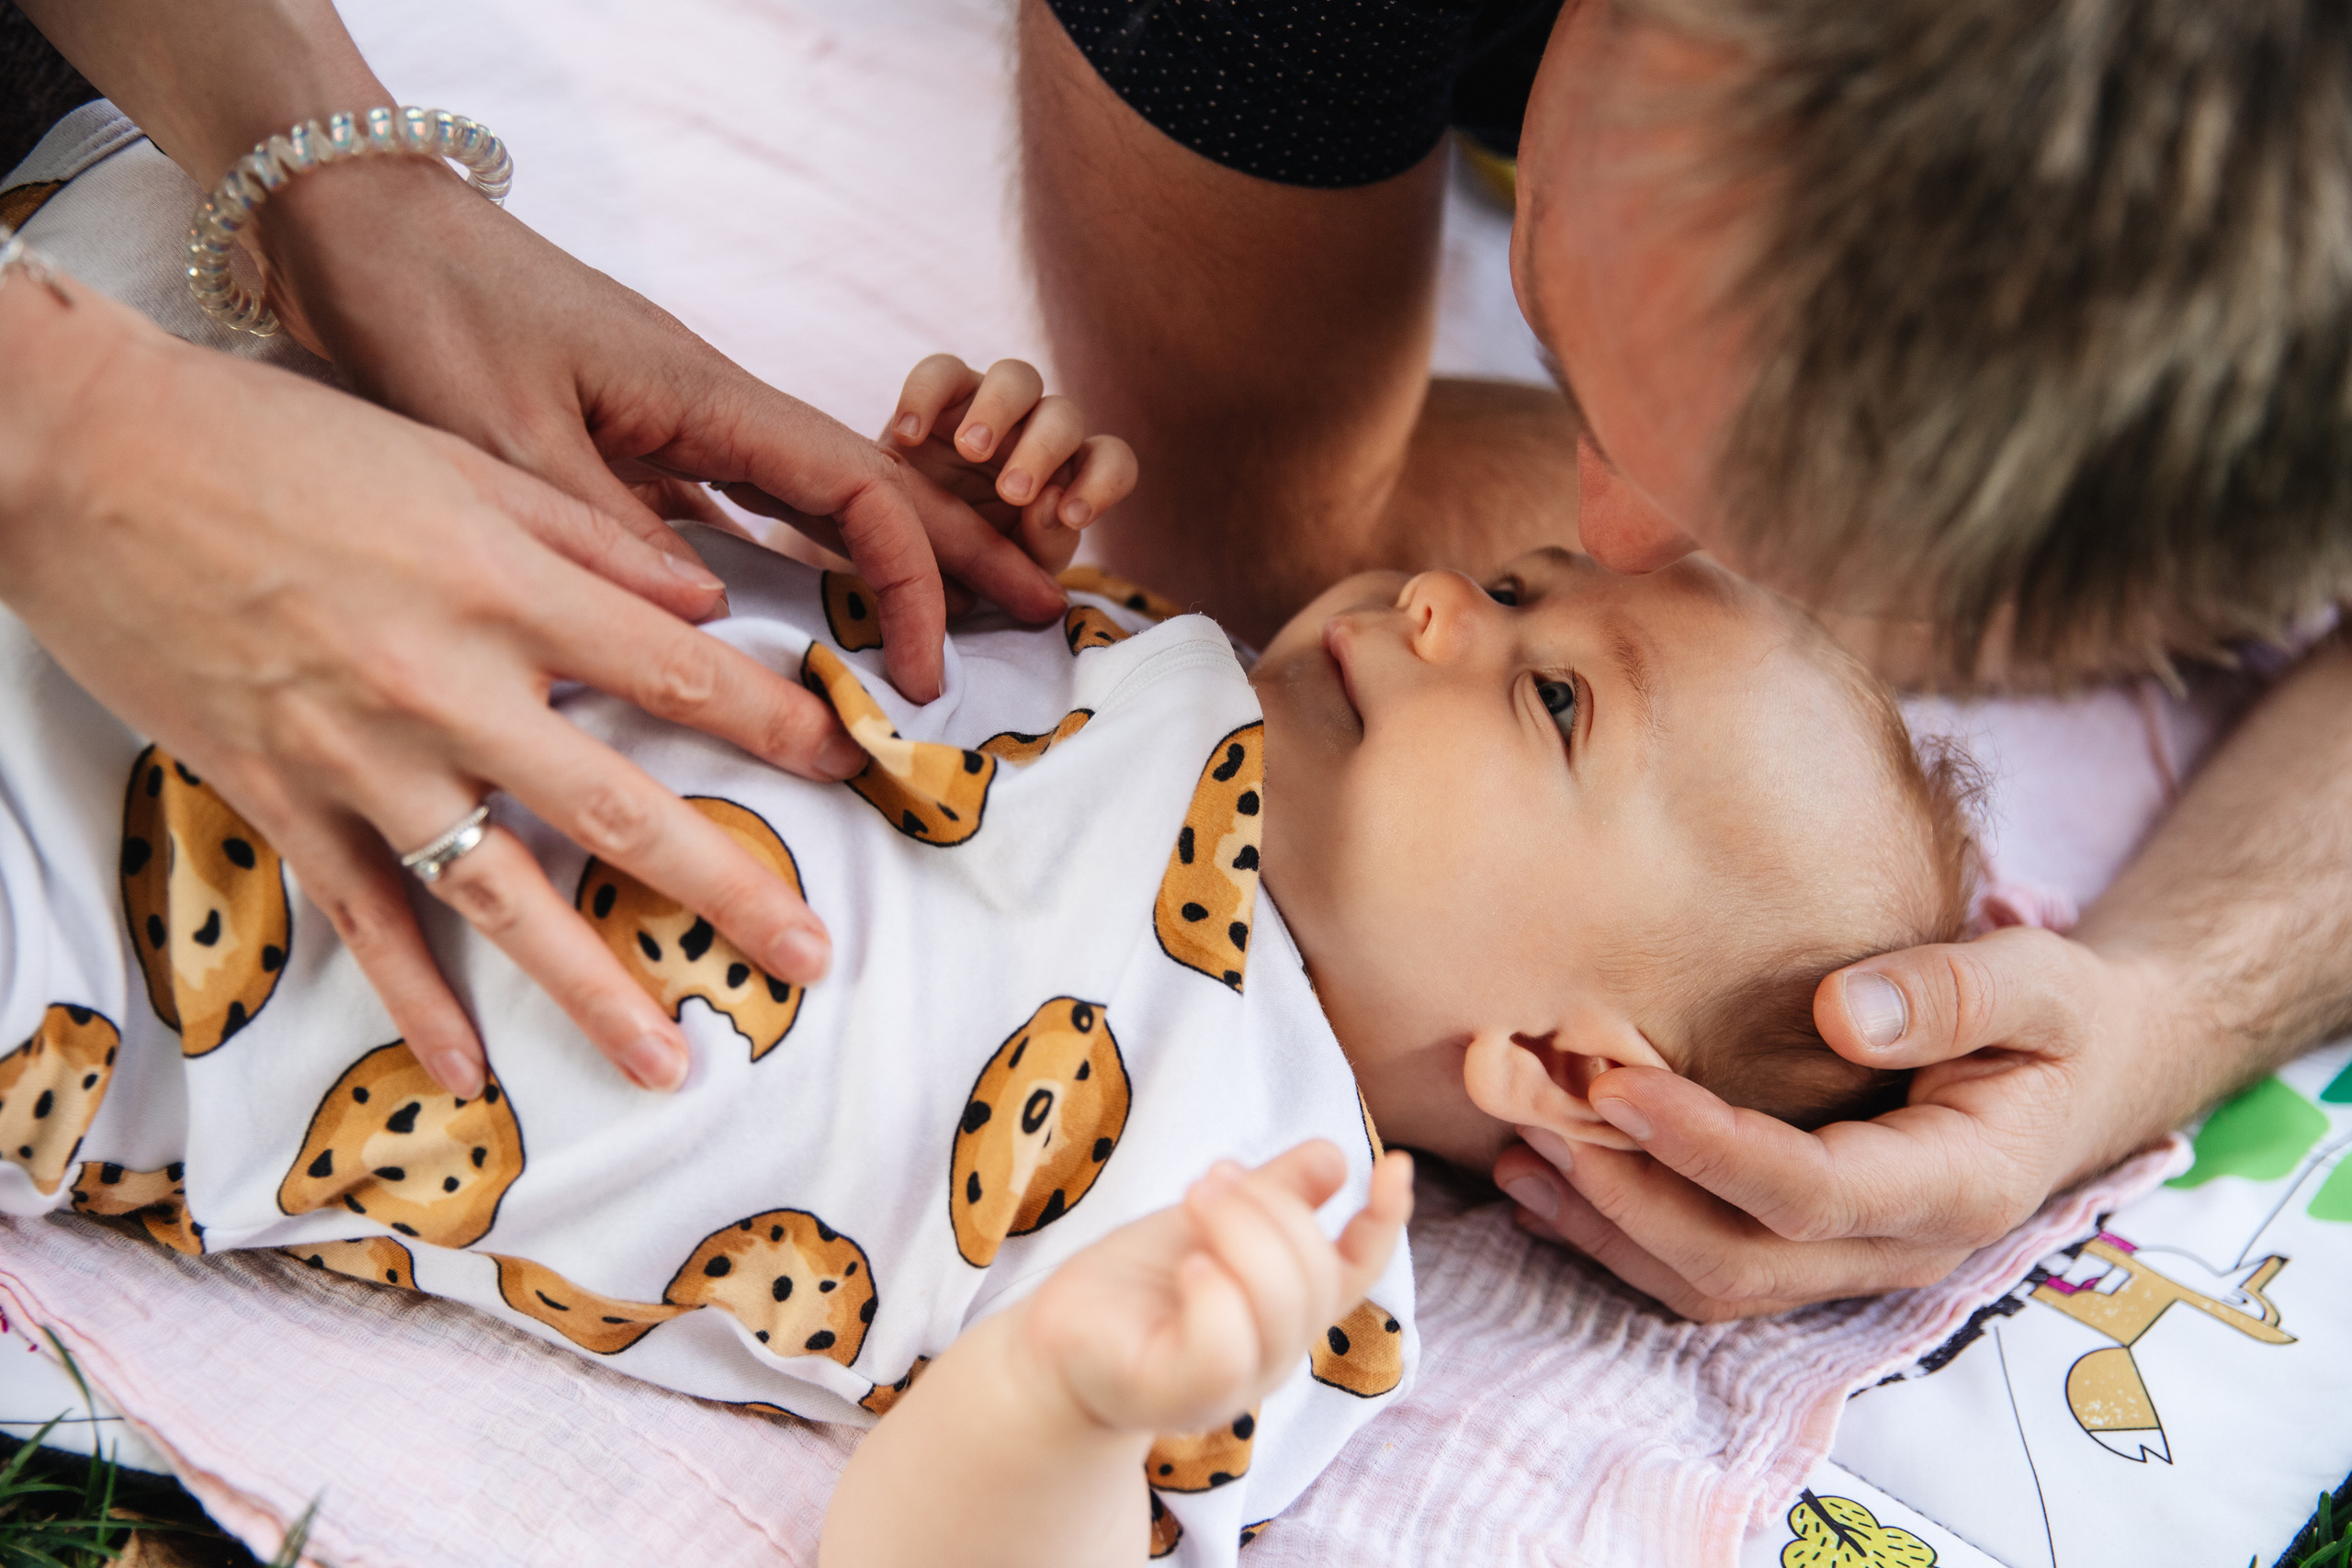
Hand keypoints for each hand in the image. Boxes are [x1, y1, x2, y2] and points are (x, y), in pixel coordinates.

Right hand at [0, 280, 863, 1098]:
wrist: (83, 458)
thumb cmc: (277, 439)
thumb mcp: (454, 456)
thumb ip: (588, 532)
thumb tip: (706, 593)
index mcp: (504, 586)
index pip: (674, 668)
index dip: (773, 722)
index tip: (848, 765)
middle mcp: (447, 684)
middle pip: (615, 805)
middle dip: (724, 886)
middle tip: (809, 957)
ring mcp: (359, 755)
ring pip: (498, 894)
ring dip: (591, 986)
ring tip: (668, 1063)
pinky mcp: (276, 797)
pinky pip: (362, 918)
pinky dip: (412, 1001)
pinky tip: (467, 1075)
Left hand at [251, 158, 1069, 702]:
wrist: (359, 230)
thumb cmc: (426, 309)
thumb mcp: (500, 434)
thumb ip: (600, 531)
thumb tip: (706, 624)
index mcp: (707, 398)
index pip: (859, 491)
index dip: (915, 579)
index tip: (925, 667)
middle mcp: (714, 412)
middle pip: (874, 489)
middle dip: (964, 552)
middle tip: (1042, 614)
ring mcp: (682, 428)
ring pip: (819, 503)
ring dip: (896, 562)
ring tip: (954, 626)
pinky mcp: (637, 446)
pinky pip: (749, 514)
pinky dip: (801, 564)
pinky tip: (815, 611)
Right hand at [881, 355, 1137, 577]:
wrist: (904, 543)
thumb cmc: (971, 560)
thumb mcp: (1012, 570)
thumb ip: (1041, 546)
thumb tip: (1052, 509)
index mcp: (1070, 475)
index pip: (1112, 462)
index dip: (1102, 483)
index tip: (1072, 517)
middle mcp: (1039, 432)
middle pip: (1064, 417)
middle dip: (1042, 452)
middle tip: (1012, 493)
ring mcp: (992, 404)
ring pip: (1016, 377)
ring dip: (998, 410)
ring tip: (968, 451)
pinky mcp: (942, 390)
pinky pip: (941, 371)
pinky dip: (925, 395)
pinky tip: (908, 439)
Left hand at [1022, 1142, 1412, 1435]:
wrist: (1055, 1340)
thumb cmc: (1137, 1282)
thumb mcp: (1207, 1220)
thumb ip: (1273, 1193)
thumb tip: (1337, 1157)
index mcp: (1287, 1311)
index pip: (1356, 1271)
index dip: (1386, 1221)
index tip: (1393, 1164)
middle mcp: (1273, 1355)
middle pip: (1315, 1273)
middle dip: (1269, 1205)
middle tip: (1207, 1179)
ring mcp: (1232, 1386)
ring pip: (1280, 1303)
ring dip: (1239, 1230)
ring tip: (1193, 1200)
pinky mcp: (1178, 1397)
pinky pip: (1225, 1344)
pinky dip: (1214, 1290)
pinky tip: (1187, 1268)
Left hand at [1492, 926, 2165, 1319]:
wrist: (2095, 1075)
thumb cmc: (2063, 1020)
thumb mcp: (2043, 983)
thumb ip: (1956, 992)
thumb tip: (1841, 1013)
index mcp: (1957, 1185)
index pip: (1806, 1191)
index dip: (1702, 1146)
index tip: (1614, 1084)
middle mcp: (1897, 1248)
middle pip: (1738, 1260)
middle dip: (1623, 1196)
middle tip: (1534, 1114)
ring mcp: (1852, 1263)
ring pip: (1710, 1284)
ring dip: (1605, 1230)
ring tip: (1517, 1155)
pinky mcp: (1813, 1249)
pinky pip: (1707, 1271)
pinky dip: (1620, 1239)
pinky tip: (1549, 1189)